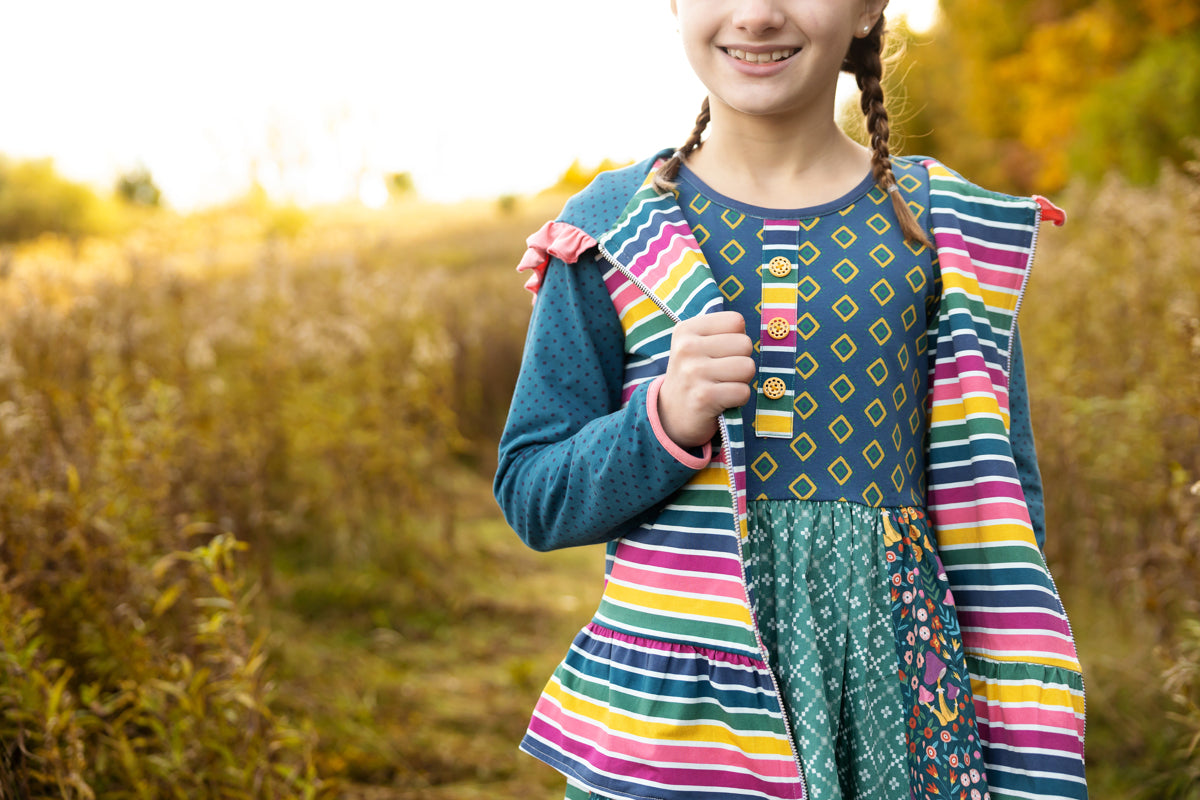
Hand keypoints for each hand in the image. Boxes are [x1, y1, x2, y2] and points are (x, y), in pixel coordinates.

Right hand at [657, 311, 754, 448]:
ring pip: (748, 367)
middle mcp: (687, 348)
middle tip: (721, 374)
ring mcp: (694, 372)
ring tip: (722, 386)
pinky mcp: (704, 397)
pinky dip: (738, 399)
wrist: (671, 416)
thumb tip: (759, 331)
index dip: (735, 339)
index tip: (718, 354)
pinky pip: (743, 391)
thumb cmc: (694, 376)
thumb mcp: (697, 346)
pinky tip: (721, 401)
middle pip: (745, 343)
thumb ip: (722, 332)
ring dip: (741, 381)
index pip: (736, 321)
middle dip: (741, 360)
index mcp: (686, 330)